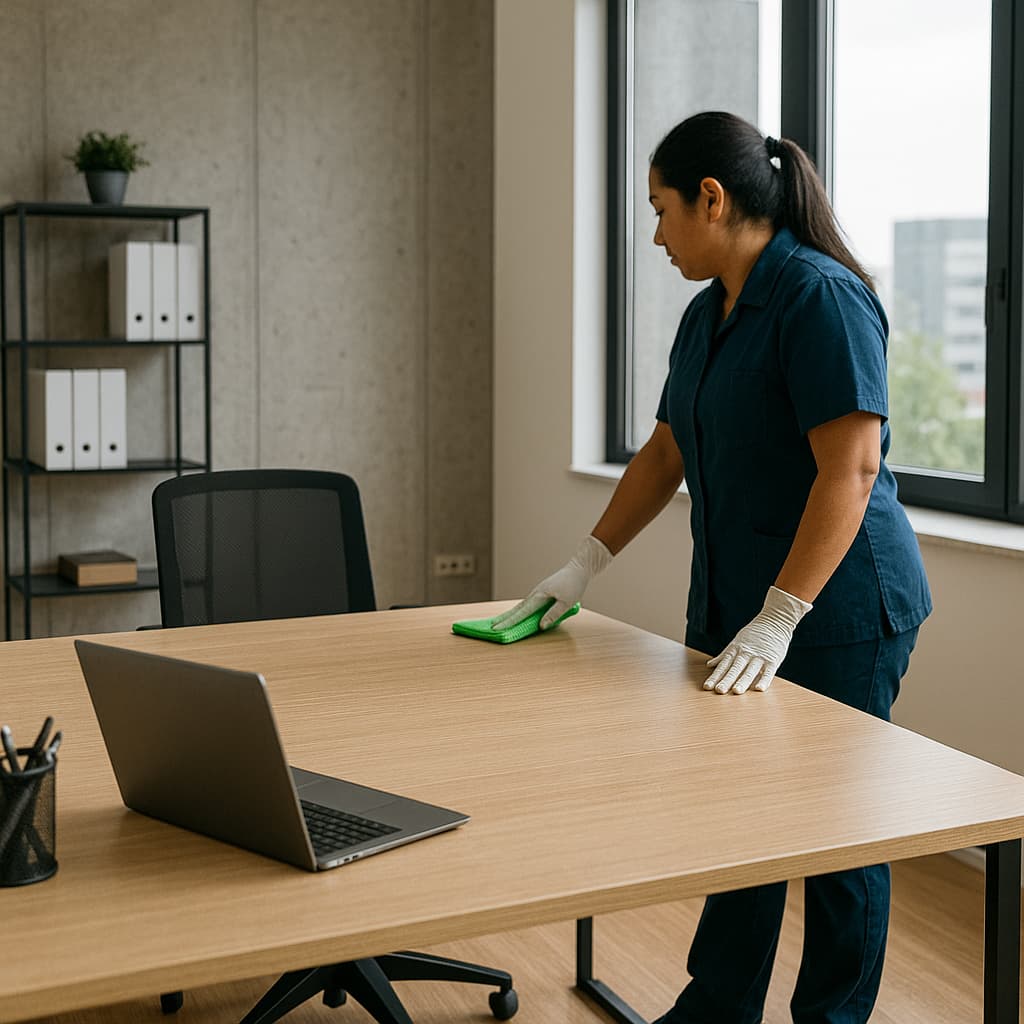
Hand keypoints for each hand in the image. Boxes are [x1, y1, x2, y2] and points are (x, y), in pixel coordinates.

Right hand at [491, 535, 612, 630]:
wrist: (578, 569)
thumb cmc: (574, 585)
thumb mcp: (567, 602)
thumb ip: (553, 614)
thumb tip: (541, 625)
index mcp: (540, 596)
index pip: (522, 612)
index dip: (509, 622)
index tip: (497, 629)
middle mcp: (535, 594)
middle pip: (517, 609)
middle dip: (504, 619)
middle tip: (491, 627)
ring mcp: (537, 593)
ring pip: (520, 606)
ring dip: (510, 614)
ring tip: (499, 622)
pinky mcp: (541, 593)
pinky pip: (527, 604)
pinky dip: (519, 610)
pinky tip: (516, 614)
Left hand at [704, 586, 812, 693]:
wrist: (775, 620)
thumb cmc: (754, 633)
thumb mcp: (736, 642)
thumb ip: (724, 655)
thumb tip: (710, 665)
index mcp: (735, 650)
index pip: (723, 665)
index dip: (715, 676)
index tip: (707, 687)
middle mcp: (746, 653)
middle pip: (734, 668)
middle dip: (726, 680)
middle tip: (718, 691)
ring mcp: (759, 656)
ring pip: (749, 670)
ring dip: (742, 681)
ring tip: (736, 691)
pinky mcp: (773, 659)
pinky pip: (769, 671)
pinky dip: (764, 680)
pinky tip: (759, 689)